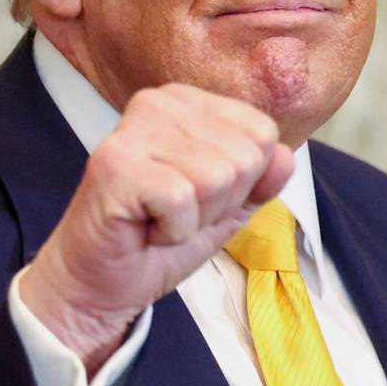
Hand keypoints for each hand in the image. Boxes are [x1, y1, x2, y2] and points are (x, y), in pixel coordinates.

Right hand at [17, 84, 293, 375]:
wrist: (99, 283)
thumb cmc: (157, 240)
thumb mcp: (226, 210)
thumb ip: (260, 181)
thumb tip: (287, 155)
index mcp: (188, 102)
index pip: (263, 133)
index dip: (241, 185)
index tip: (197, 199)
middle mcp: (160, 102)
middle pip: (244, 157)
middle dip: (218, 204)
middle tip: (174, 214)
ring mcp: (135, 130)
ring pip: (218, 177)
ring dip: (194, 219)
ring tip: (158, 220)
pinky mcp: (117, 165)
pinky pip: (184, 199)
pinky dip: (172, 231)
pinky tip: (144, 229)